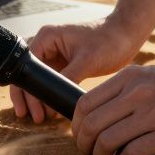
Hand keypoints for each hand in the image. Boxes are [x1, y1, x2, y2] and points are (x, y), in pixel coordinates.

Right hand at [10, 20, 136, 122]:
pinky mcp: (65, 65)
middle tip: (34, 118)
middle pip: (29, 74)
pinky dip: (51, 95)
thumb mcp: (87, 60)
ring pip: (40, 81)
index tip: (30, 109)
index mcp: (47, 37)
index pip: (28, 66)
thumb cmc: (109, 40)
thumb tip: (54, 103)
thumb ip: (67, 78)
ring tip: (40, 118)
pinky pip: (53, 82)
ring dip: (39, 98)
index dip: (26, 89)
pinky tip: (53, 111)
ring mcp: (56, 55)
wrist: (127, 36)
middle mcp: (47, 45)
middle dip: (29, 97)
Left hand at [69, 0, 154, 154]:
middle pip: (90, 124)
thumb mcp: (151, 76)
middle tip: (90, 154)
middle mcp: (137, 93)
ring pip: (107, 140)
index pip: (84, 103)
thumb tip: (98, 114)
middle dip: (84, 145)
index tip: (81, 137)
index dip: (75, 125)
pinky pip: (132, 153)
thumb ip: (125, 90)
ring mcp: (153, 113)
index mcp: (129, 77)